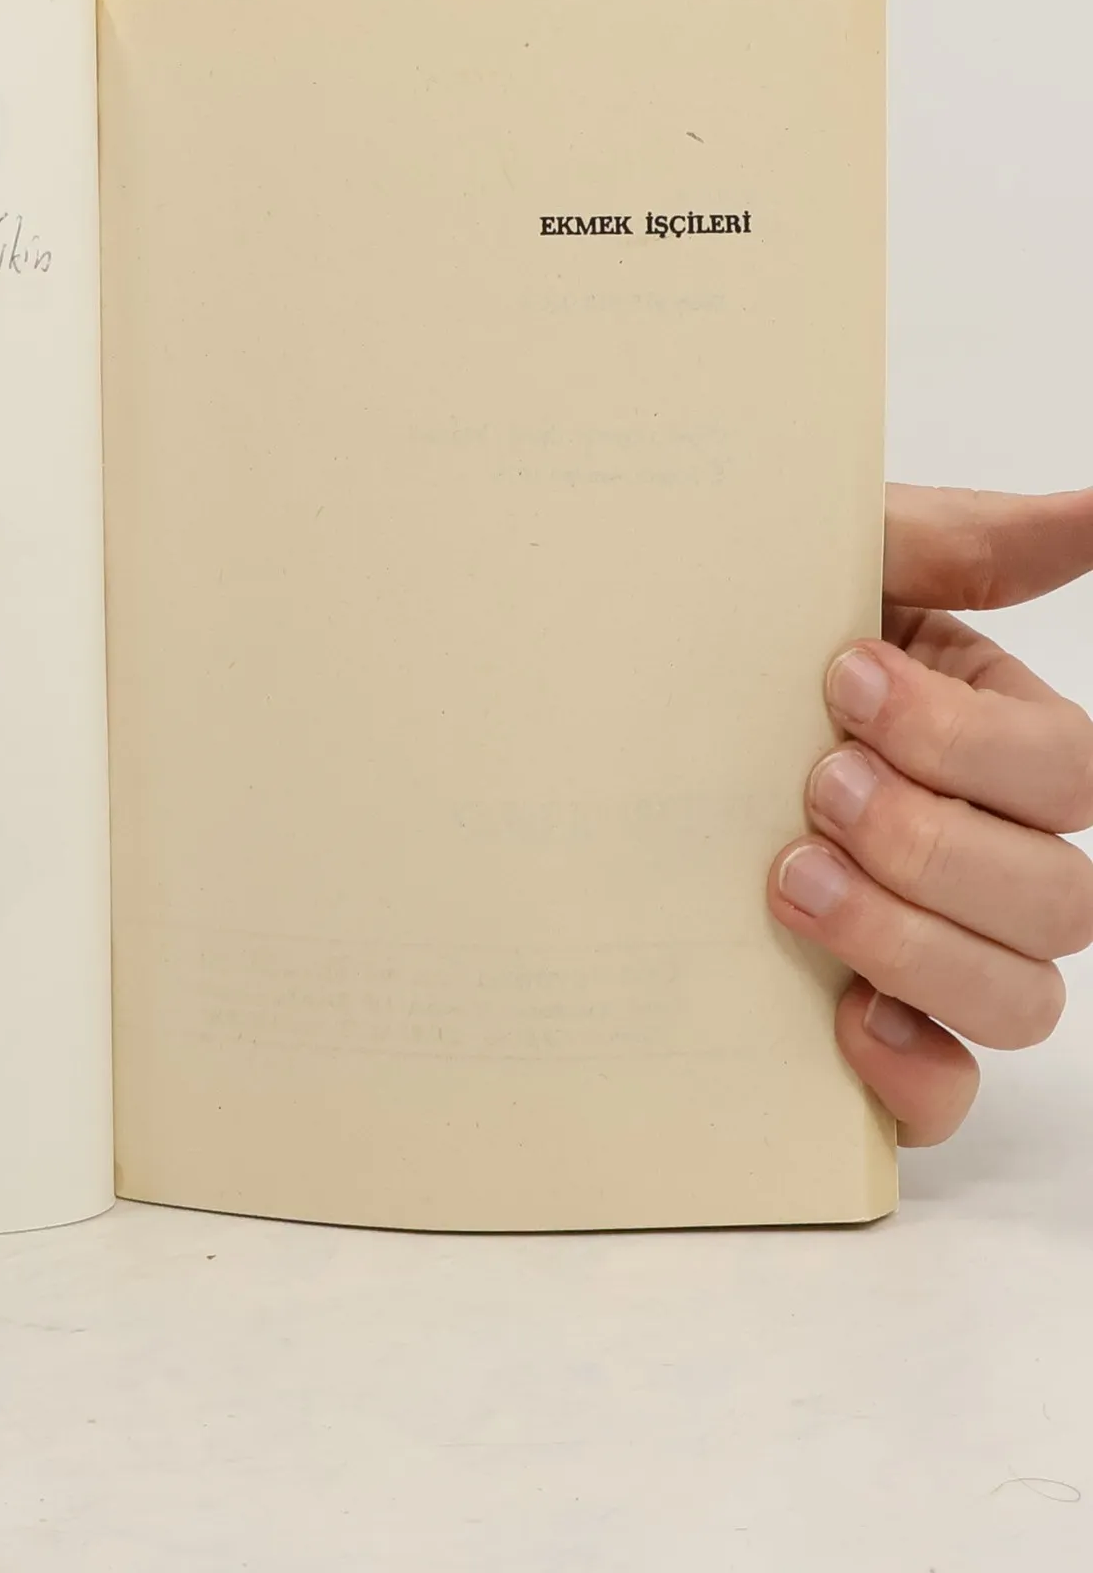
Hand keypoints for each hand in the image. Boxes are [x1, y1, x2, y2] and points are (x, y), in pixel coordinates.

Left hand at [769, 485, 1092, 1144]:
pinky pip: (940, 1091)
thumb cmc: (725, 632)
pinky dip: (912, 1071)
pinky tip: (842, 1017)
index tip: (842, 677)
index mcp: (991, 742)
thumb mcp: (829, 568)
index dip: (967, 740)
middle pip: (1062, 900)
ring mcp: (928, 947)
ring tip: (790, 877)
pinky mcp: (865, 1025)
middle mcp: (981, 853)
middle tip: (814, 784)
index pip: (1066, 773)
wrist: (593, 699)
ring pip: (1019, 998)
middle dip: (933, 843)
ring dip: (915, 944)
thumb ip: (964, 546)